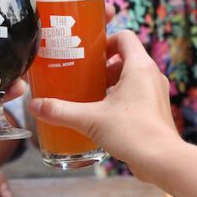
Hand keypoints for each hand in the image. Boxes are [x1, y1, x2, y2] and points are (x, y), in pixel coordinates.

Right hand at [28, 30, 178, 182]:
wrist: (162, 161)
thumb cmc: (133, 132)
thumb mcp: (90, 119)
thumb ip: (61, 111)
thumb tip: (35, 105)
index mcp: (139, 66)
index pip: (124, 36)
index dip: (105, 41)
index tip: (87, 54)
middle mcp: (152, 76)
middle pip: (126, 58)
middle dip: (103, 66)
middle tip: (83, 76)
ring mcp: (156, 94)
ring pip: (132, 78)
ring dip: (111, 83)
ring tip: (89, 96)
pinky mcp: (156, 111)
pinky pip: (137, 95)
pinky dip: (121, 99)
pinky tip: (102, 115)